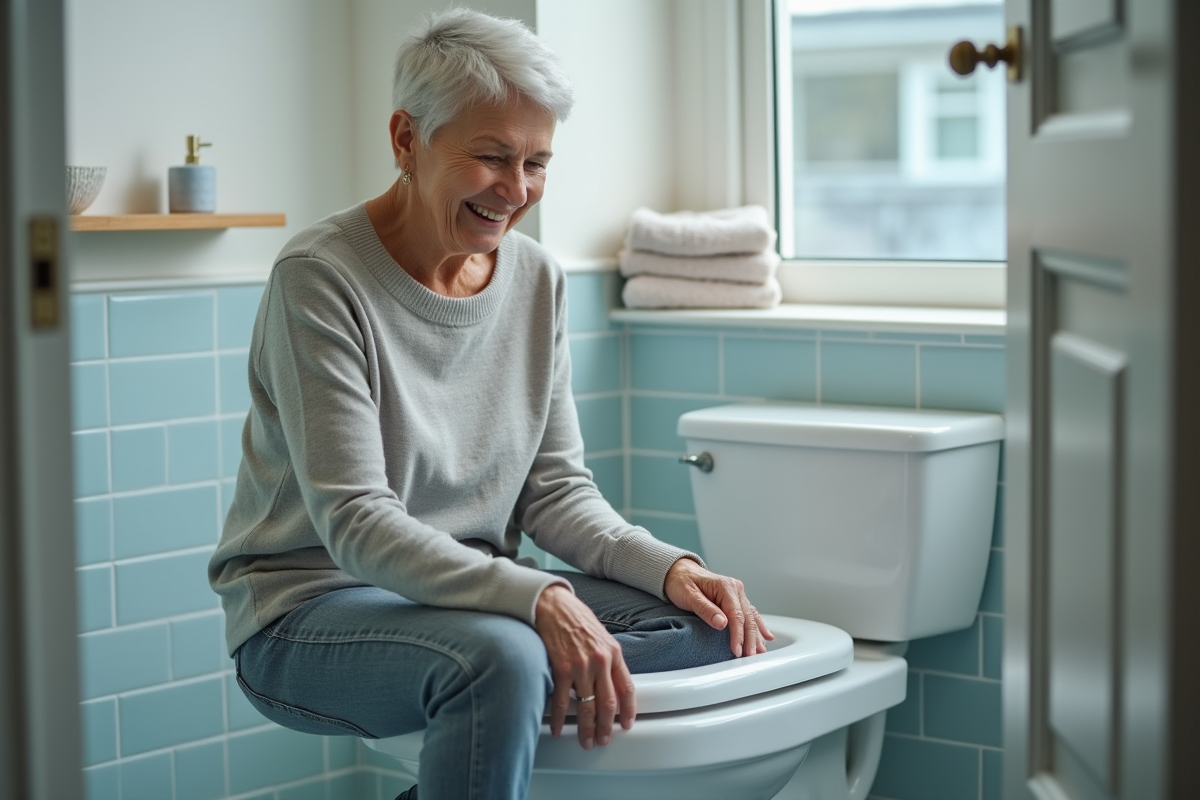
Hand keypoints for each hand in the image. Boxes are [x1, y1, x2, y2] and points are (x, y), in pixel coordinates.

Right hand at [534, 584, 635, 749]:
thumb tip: (610, 681)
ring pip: (587, 707)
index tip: (626, 724)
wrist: (553, 604)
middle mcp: (600, 661)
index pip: (627, 688)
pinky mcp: (561, 669)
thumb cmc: (575, 617)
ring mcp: (580, 667)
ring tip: (586, 740)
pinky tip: (557, 728)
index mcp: (613, 653)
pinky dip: (559, 718)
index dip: (629, 710)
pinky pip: (561, 701)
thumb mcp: (601, 635)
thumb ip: (608, 658)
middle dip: (606, 726)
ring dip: (587, 728)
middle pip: (608, 704)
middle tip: (604, 739)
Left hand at [663, 558, 773, 656]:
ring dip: (756, 635)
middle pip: (747, 618)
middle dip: (750, 639)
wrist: (679, 572)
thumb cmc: (681, 582)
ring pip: (751, 617)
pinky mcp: (736, 600)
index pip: (736, 615)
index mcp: (725, 587)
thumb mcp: (688, 595)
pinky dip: (758, 626)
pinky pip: (749, 614)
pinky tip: (766, 636)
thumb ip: (705, 609)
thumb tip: (722, 623)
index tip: (736, 650)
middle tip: (749, 656)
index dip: (737, 635)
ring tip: (760, 651)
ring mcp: (737, 594)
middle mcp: (735, 589)